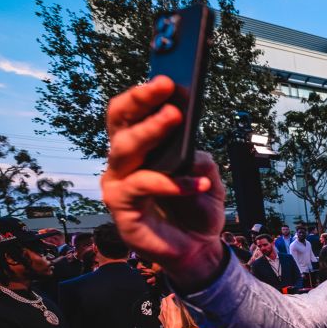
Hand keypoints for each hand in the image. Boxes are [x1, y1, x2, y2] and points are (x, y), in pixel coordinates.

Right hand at [100, 77, 225, 287]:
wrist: (198, 249)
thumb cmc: (196, 208)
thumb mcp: (208, 177)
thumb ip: (201, 159)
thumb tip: (193, 148)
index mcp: (140, 148)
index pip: (131, 113)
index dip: (143, 94)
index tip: (166, 78)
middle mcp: (123, 163)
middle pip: (121, 123)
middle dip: (141, 100)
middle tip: (165, 85)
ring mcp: (119, 185)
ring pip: (125, 149)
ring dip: (150, 130)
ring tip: (175, 116)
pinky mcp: (122, 209)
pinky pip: (142, 186)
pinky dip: (171, 182)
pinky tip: (196, 183)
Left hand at [159, 294, 183, 327]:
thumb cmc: (177, 324)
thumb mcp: (182, 313)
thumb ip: (180, 306)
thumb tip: (179, 303)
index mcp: (170, 306)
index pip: (168, 297)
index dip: (171, 295)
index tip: (173, 295)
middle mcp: (164, 309)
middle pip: (163, 300)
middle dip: (167, 298)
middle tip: (171, 299)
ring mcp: (161, 313)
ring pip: (161, 305)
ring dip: (165, 304)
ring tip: (169, 305)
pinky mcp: (161, 318)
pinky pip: (161, 312)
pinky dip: (163, 310)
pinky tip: (166, 313)